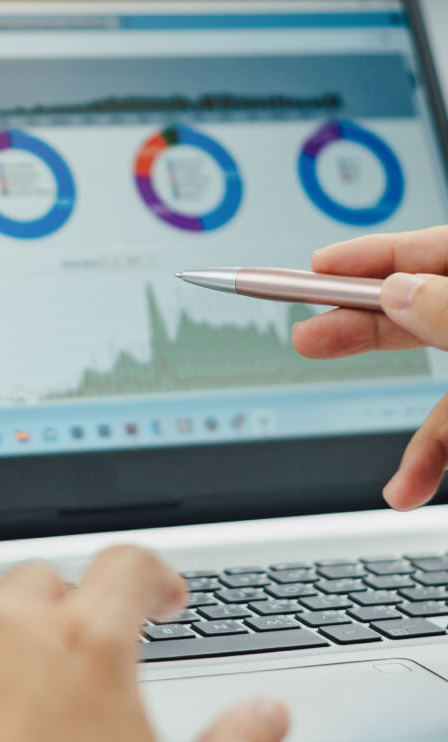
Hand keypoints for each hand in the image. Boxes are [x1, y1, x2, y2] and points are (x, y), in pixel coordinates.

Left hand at [0, 545, 287, 741]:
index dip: (156, 575)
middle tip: (91, 657)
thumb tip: (265, 714)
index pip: (128, 564)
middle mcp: (6, 634)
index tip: (164, 597)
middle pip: (46, 581)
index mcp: (85, 644)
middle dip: (75, 606)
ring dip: (7, 652)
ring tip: (27, 716)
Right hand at [293, 227, 447, 509]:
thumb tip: (396, 291)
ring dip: (380, 396)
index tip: (319, 265)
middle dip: (359, 326)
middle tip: (306, 335)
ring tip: (334, 400)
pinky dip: (427, 458)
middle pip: (421, 309)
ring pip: (435, 378)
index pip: (434, 251)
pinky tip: (405, 490)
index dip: (375, 256)